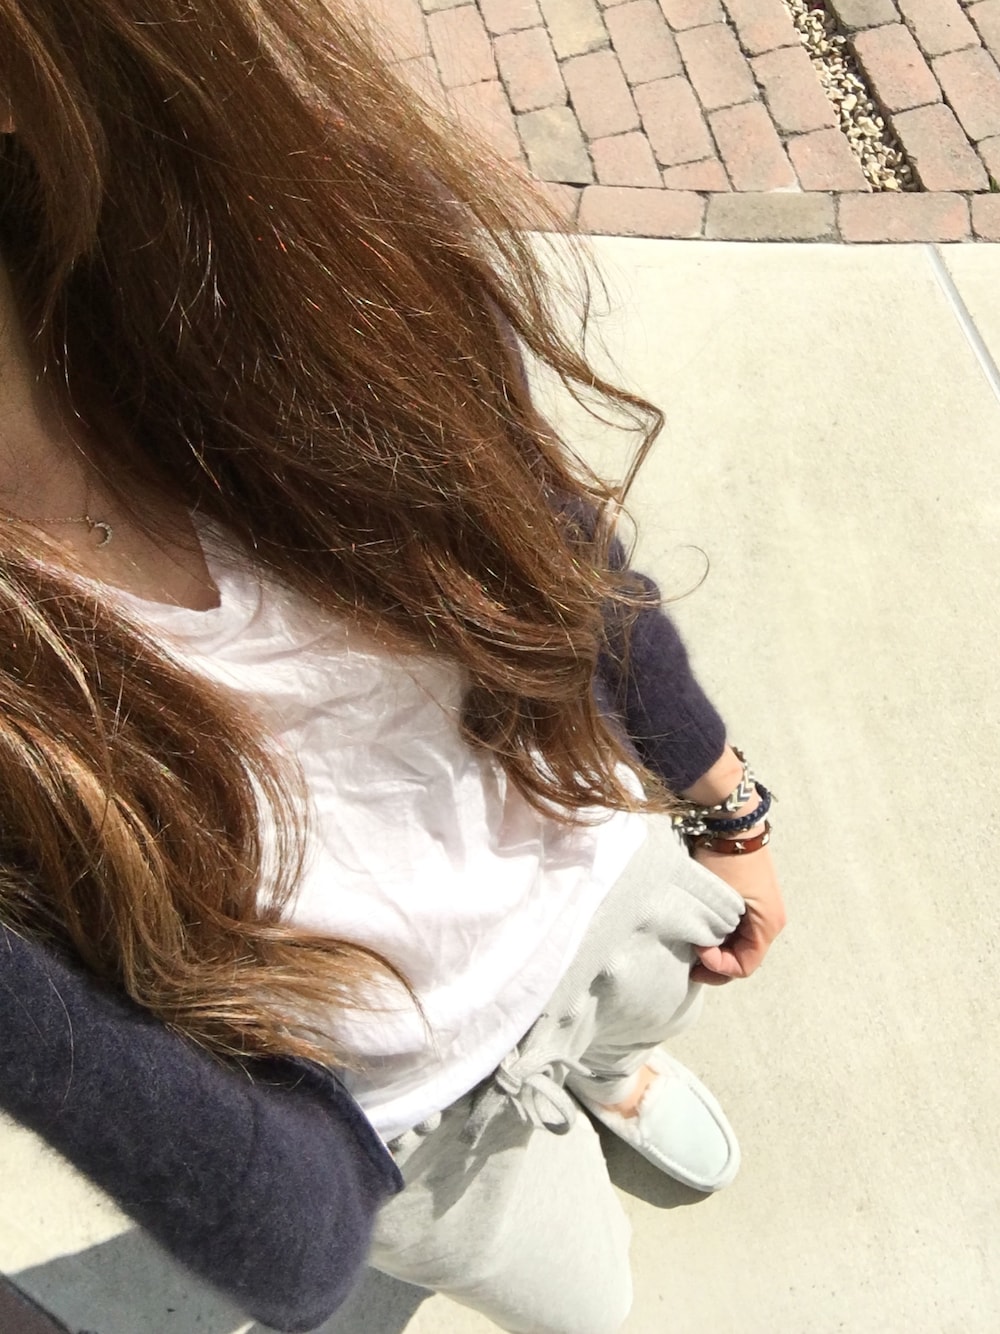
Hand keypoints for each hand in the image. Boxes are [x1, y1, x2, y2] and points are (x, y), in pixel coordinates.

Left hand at [689, 842, 785, 985]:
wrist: (731, 822)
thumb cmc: (726, 860)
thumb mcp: (722, 900)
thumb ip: (715, 932)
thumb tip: (703, 951)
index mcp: (769, 925)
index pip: (744, 966)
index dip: (719, 966)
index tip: (697, 948)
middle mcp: (770, 922)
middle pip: (743, 957)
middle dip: (717, 963)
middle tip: (690, 961)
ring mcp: (760, 911)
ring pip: (738, 944)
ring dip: (717, 948)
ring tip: (693, 944)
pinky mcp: (749, 901)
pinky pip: (736, 928)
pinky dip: (719, 934)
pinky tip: (700, 930)